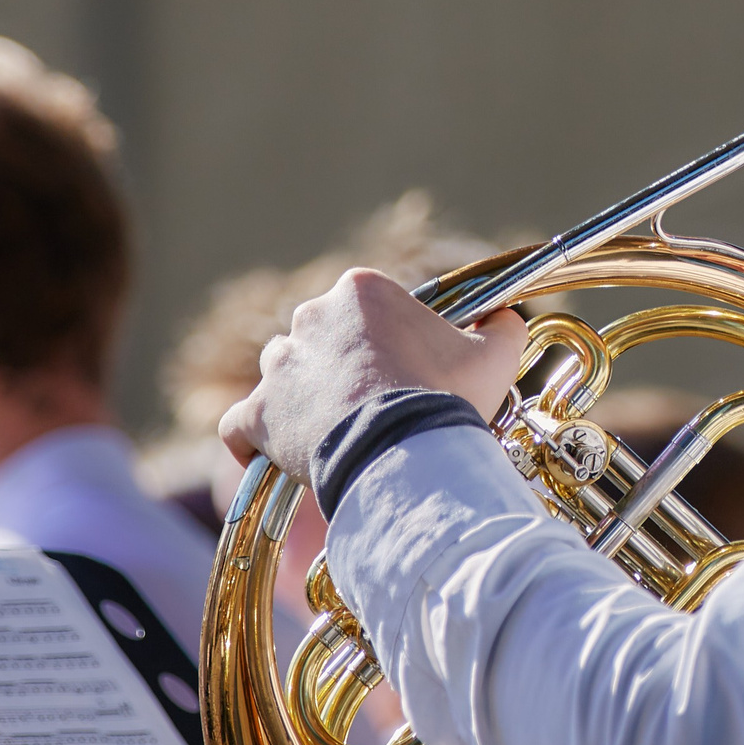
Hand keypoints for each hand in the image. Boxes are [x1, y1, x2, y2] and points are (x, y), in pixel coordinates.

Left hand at [218, 267, 526, 488]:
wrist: (407, 454)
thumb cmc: (447, 399)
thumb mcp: (494, 355)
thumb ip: (501, 326)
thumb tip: (503, 317)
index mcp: (361, 290)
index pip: (364, 310)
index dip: (384, 343)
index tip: (402, 373)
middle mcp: (311, 315)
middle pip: (321, 338)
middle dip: (341, 368)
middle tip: (373, 407)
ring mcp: (279, 365)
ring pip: (283, 375)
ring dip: (300, 398)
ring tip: (332, 433)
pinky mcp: (257, 412)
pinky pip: (240, 422)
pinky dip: (252, 436)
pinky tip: (271, 452)